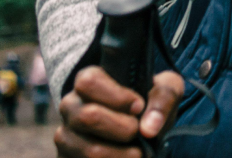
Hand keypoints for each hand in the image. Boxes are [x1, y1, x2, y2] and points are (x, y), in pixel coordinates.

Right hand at [55, 66, 184, 157]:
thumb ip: (163, 99)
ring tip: (137, 152)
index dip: (117, 96)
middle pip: (88, 116)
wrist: (142, 126)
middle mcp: (71, 106)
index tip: (139, 106)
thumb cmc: (150, 101)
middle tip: (138, 131)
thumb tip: (149, 128)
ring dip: (121, 155)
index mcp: (89, 81)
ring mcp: (65, 135)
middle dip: (124, 128)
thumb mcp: (165, 89)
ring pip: (89, 150)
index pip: (89, 81)